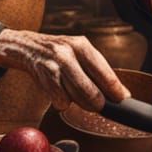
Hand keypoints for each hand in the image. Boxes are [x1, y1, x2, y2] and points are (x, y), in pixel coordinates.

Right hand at [0, 30, 130, 111]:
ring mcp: (54, 66)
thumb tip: (121, 93)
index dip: (115, 89)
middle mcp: (67, 53)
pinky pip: (60, 101)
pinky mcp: (43, 79)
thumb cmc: (60, 53)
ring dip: (80, 103)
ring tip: (80, 97)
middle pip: (89, 90)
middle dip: (98, 103)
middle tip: (100, 106)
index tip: (123, 99)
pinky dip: (63, 102)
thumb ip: (98, 70)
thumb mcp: (79, 52)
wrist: (28, 47)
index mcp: (82, 45)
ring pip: (75, 98)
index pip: (104, 71)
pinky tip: (61, 93)